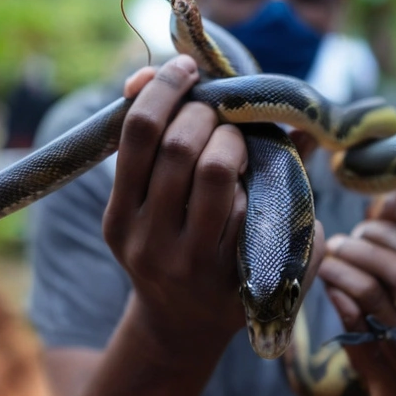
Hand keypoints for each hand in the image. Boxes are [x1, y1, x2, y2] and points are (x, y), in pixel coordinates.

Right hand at [102, 55, 249, 353]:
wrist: (179, 328)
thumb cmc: (168, 244)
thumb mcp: (147, 203)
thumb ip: (161, 140)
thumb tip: (191, 67)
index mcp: (121, 218)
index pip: (138, 133)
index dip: (166, 89)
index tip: (186, 69)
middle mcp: (151, 243)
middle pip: (184, 150)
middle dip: (209, 117)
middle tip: (218, 116)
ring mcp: (194, 266)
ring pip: (221, 178)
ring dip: (238, 144)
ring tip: (240, 145)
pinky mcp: (237, 283)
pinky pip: (261, 214)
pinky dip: (274, 187)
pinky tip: (269, 185)